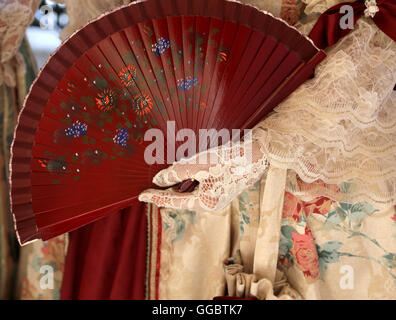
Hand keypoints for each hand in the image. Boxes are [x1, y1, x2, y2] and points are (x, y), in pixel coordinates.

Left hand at [138, 137, 268, 210]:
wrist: (257, 154)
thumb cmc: (228, 159)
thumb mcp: (198, 164)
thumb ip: (177, 173)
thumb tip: (159, 180)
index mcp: (205, 203)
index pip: (174, 201)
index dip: (156, 197)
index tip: (141, 195)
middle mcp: (211, 204)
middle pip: (182, 200)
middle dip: (166, 194)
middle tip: (150, 190)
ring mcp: (218, 198)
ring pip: (191, 195)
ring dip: (178, 188)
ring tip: (164, 183)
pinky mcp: (222, 189)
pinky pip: (199, 189)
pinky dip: (189, 184)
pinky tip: (184, 176)